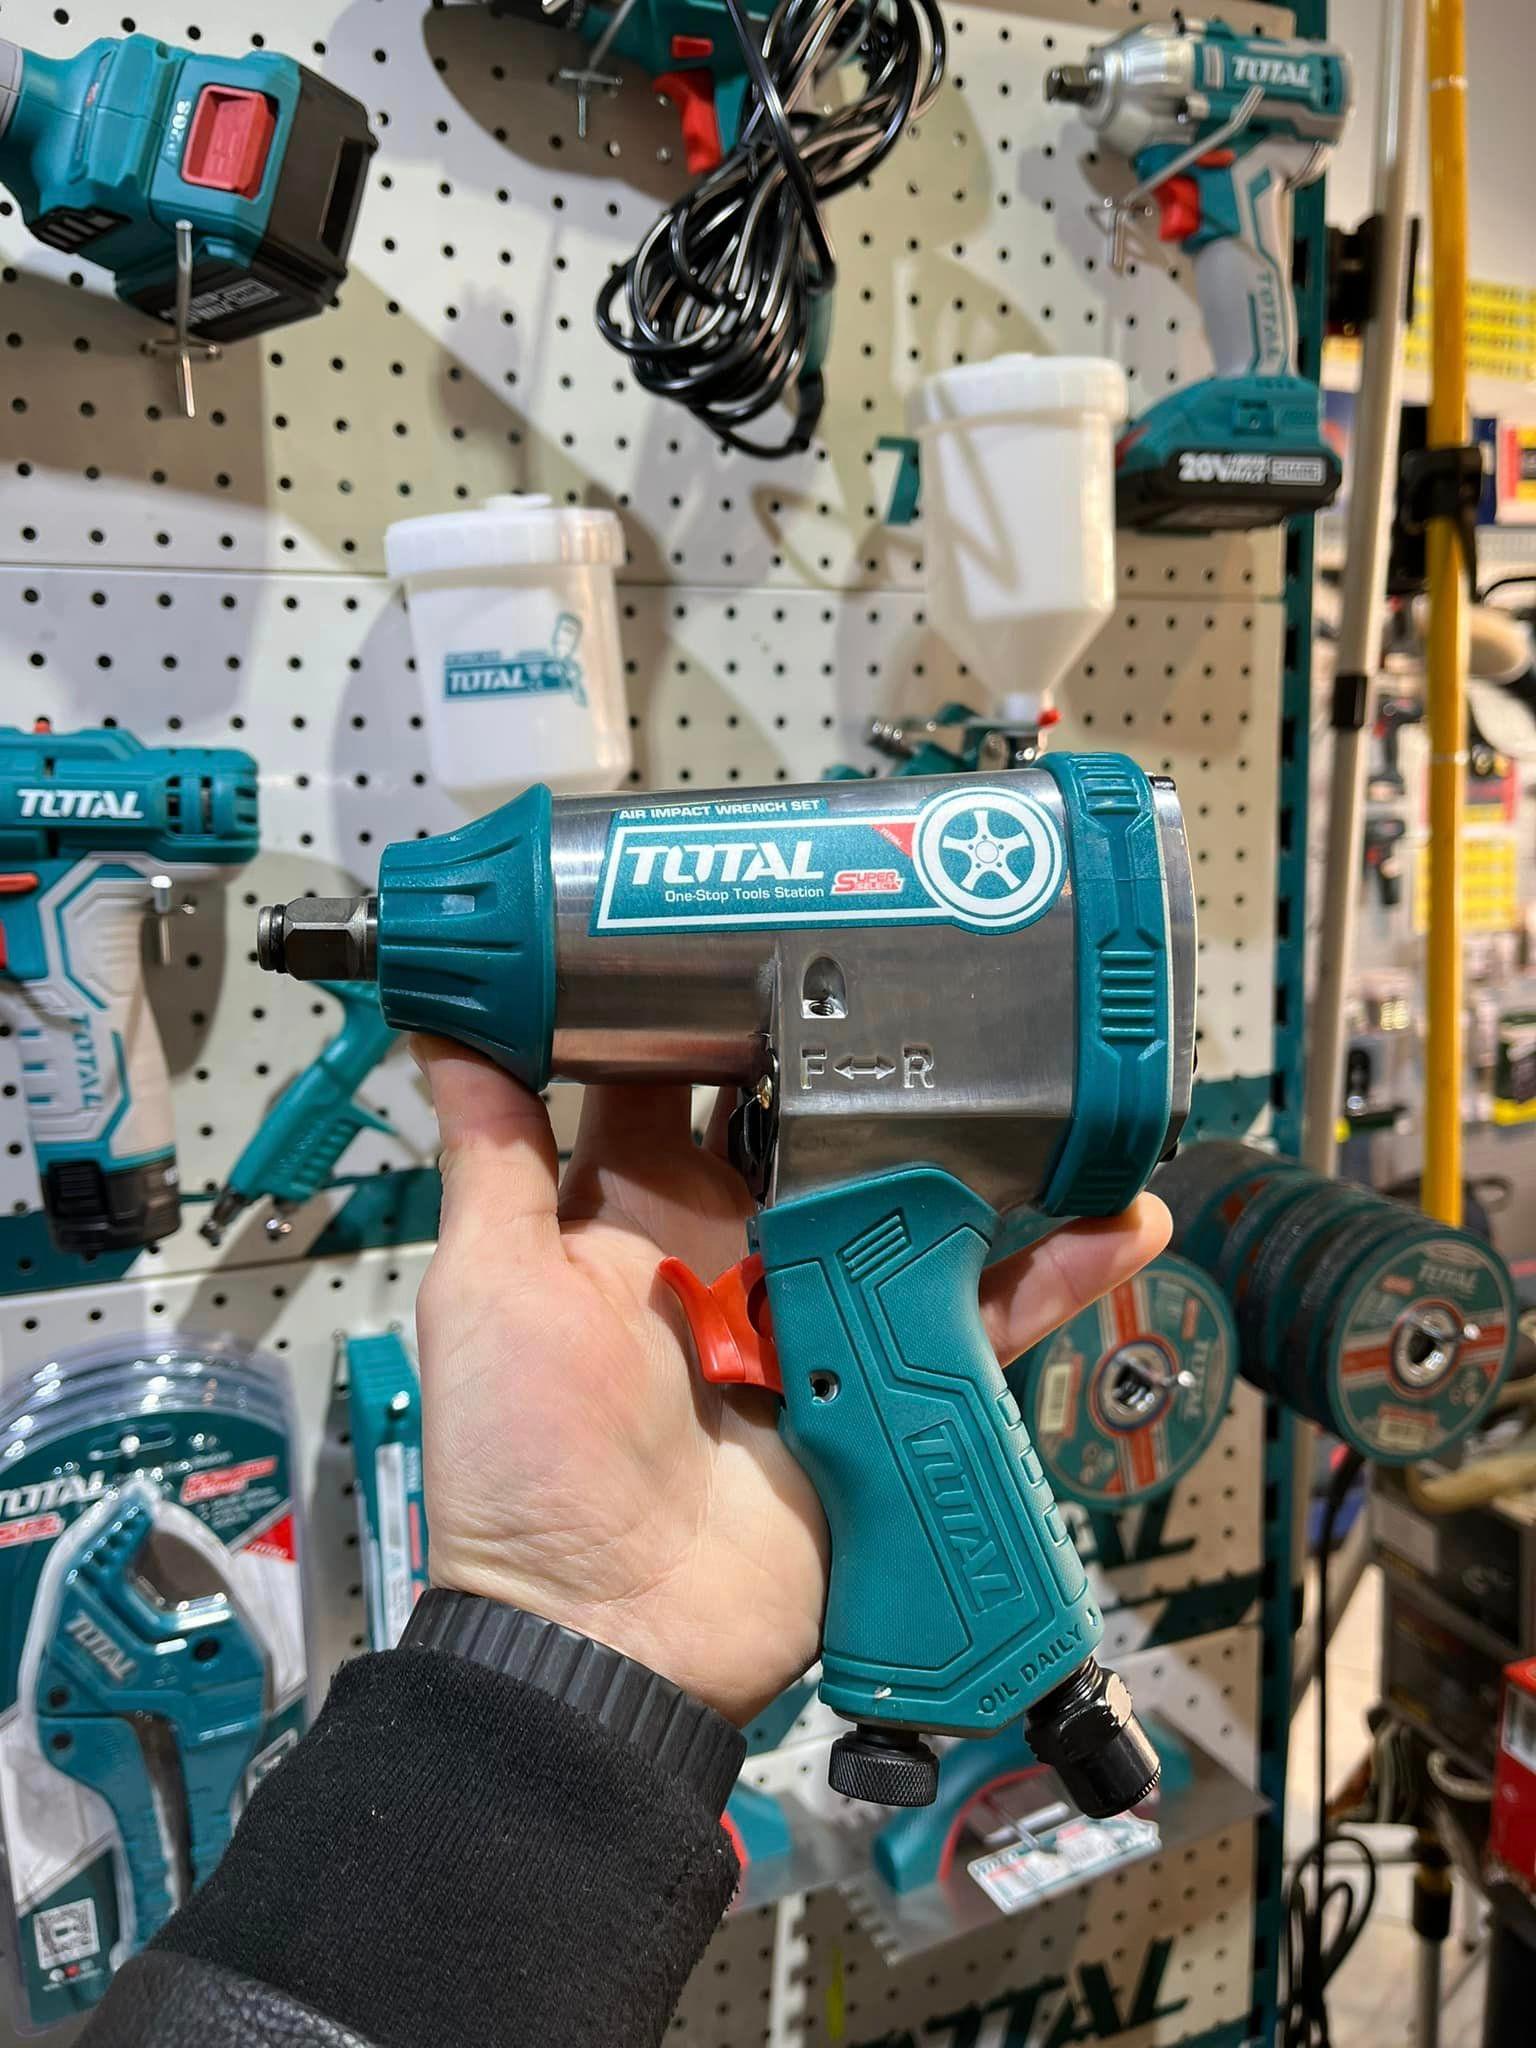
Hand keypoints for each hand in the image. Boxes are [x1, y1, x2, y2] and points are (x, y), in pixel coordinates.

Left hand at [412, 1036, 1169, 1725]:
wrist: (606, 1633)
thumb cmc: (523, 1462)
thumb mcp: (493, 1287)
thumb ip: (493, 1156)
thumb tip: (441, 1021)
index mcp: (641, 1211)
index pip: (689, 1077)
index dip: (727, 1002)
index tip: (781, 917)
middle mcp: (737, 1249)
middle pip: (820, 1130)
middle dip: (873, 1062)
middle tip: (946, 974)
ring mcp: (819, 1314)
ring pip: (914, 1211)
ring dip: (985, 1156)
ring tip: (1054, 1080)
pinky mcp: (886, 1383)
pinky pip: (976, 1318)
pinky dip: (1049, 1276)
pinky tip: (1116, 1220)